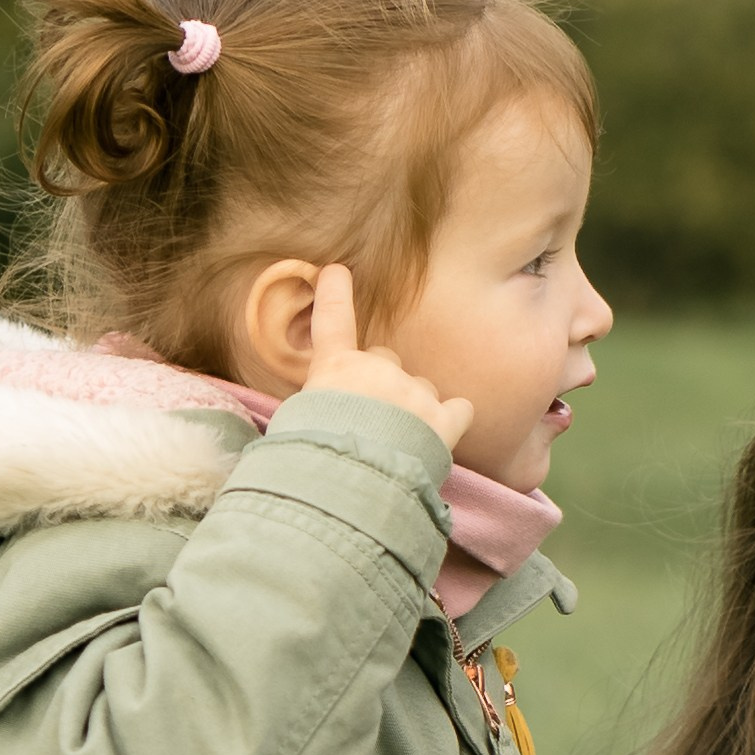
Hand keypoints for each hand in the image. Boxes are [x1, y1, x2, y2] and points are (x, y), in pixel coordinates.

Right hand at [297, 261, 470, 450]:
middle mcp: (377, 371)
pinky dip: (452, 421)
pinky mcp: (442, 422)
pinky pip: (460, 410)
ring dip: (414, 409)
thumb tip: (323, 417)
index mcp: (334, 370)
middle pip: (385, 361)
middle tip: (370, 421)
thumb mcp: (294, 425)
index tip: (337, 270)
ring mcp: (413, 394)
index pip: (332, 319)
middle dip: (381, 384)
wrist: (349, 483)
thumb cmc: (312, 459)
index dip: (334, 292)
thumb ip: (316, 406)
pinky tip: (439, 439)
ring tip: (398, 445)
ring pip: (421, 390)